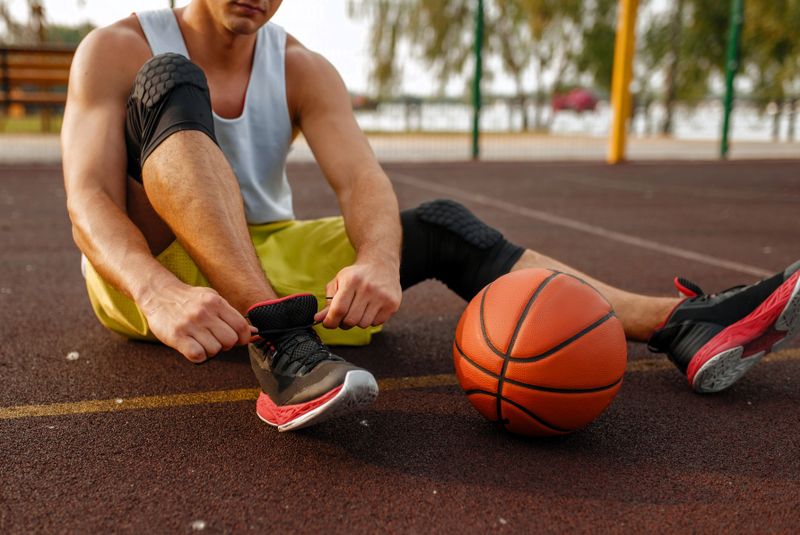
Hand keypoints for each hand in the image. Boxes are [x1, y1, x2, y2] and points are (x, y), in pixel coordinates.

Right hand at [139, 282, 254, 362]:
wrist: (158, 294)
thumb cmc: (189, 300)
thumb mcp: (212, 299)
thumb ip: (231, 315)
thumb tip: (254, 331)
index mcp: (216, 302)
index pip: (241, 326)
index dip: (244, 338)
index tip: (239, 340)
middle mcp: (204, 313)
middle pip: (230, 341)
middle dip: (226, 345)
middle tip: (215, 339)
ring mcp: (190, 325)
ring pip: (215, 350)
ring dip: (210, 350)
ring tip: (201, 341)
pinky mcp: (176, 336)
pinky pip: (198, 355)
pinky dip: (198, 356)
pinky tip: (193, 347)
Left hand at [314, 260, 401, 329]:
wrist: (382, 263)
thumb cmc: (357, 275)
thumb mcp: (339, 281)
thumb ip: (328, 301)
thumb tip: (318, 319)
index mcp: (351, 280)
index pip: (338, 309)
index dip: (330, 321)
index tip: (328, 323)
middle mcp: (368, 288)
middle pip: (350, 320)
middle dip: (344, 322)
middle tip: (345, 314)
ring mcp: (382, 296)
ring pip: (363, 324)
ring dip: (358, 321)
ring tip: (360, 308)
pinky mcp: (393, 304)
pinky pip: (376, 323)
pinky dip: (371, 319)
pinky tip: (372, 307)